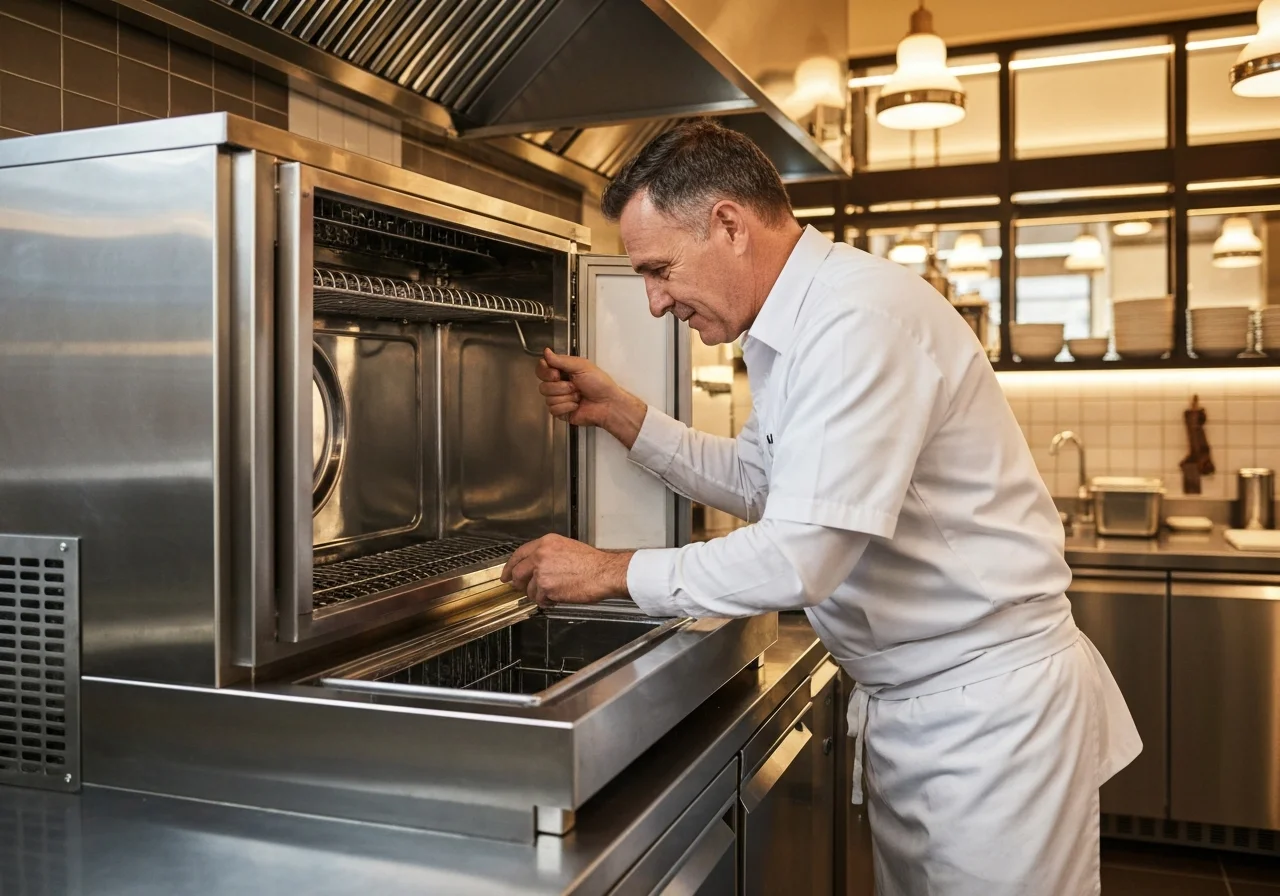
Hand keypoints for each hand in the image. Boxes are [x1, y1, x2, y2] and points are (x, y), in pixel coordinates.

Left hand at [500, 534, 633, 608]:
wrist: (603, 573)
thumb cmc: (592, 563)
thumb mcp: (567, 548)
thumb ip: (548, 554)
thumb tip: (536, 567)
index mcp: (546, 543)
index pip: (519, 554)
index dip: (510, 567)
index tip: (506, 575)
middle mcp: (540, 556)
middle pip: (518, 573)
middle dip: (520, 584)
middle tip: (524, 589)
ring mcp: (542, 572)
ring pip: (529, 590)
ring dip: (538, 595)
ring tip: (552, 593)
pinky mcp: (546, 588)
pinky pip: (540, 599)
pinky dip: (547, 602)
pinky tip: (557, 598)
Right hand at [537, 349, 647, 447]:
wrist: (608, 404)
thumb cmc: (600, 384)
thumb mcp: (582, 366)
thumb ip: (561, 360)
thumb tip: (547, 352)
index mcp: (563, 371)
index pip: (542, 369)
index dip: (546, 372)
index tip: (556, 373)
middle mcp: (559, 385)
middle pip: (543, 386)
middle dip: (561, 387)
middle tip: (575, 386)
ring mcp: (559, 399)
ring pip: (548, 398)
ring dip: (567, 397)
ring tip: (579, 396)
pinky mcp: (561, 412)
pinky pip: (553, 409)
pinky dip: (567, 407)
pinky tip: (576, 405)